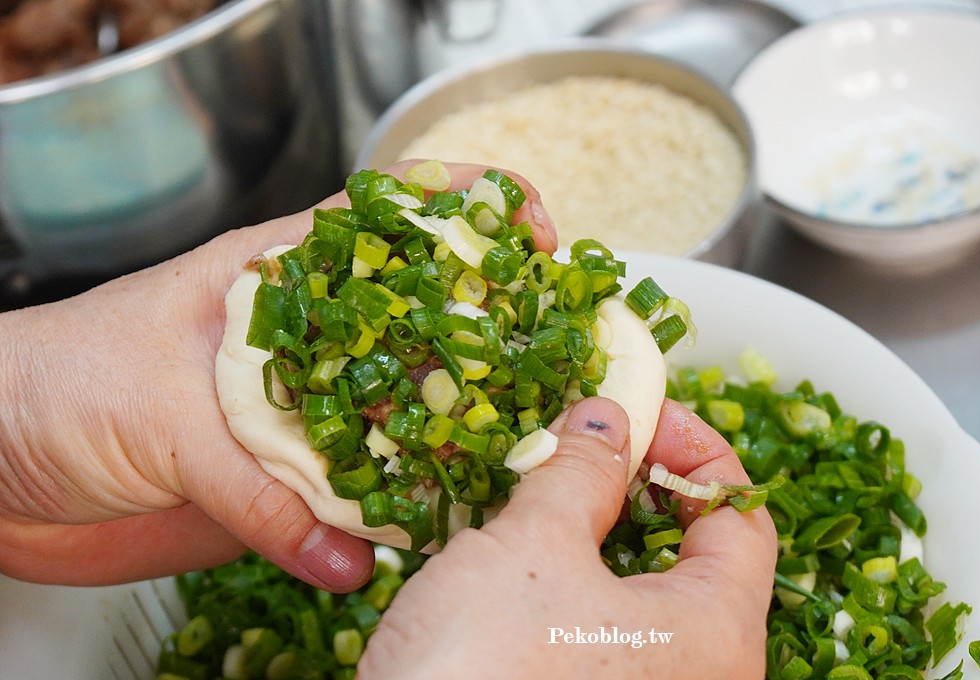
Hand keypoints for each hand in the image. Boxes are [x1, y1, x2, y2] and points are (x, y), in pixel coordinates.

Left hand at [0, 160, 554, 590]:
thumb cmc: (54, 386)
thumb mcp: (156, 409)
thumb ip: (252, 484)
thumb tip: (345, 552)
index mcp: (276, 274)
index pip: (390, 217)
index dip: (471, 209)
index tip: (537, 237)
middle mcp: (305, 340)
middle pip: (420, 322)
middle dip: (491, 336)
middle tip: (554, 368)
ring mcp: (298, 411)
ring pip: (399, 416)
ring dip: (452, 440)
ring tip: (510, 463)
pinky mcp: (278, 481)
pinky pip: (351, 500)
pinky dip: (385, 524)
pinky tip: (422, 539)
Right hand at [359, 397, 776, 679]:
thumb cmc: (485, 670)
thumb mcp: (532, 548)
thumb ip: (578, 471)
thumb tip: (604, 421)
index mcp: (716, 634)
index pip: (741, 517)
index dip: (695, 450)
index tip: (639, 413)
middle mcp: (698, 675)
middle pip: (692, 553)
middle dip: (636, 485)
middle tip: (583, 445)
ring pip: (638, 589)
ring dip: (593, 528)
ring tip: (539, 488)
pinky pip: (599, 627)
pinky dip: (569, 577)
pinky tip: (515, 552)